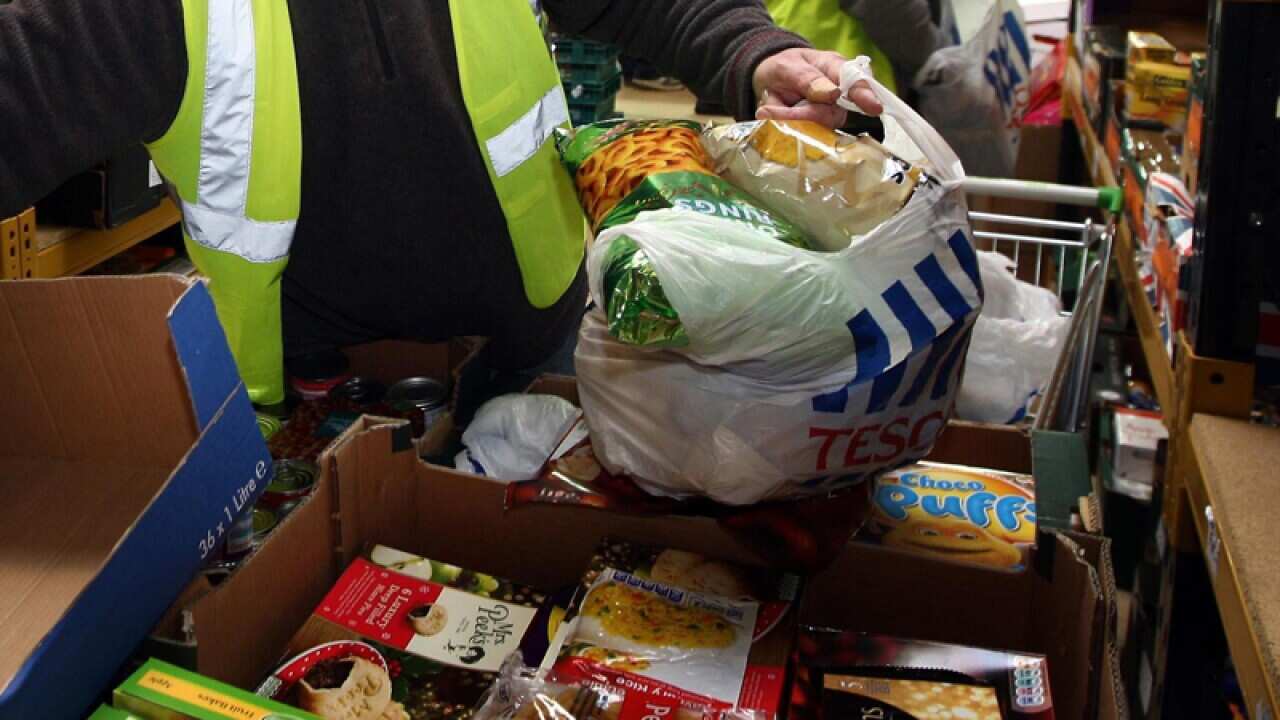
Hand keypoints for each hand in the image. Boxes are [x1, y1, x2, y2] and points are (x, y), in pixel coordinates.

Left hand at [752, 48, 882, 126]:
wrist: (768, 80)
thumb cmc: (785, 67)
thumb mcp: (789, 66)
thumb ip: (809, 79)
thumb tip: (834, 94)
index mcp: (836, 69)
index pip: (857, 83)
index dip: (865, 96)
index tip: (874, 107)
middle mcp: (839, 95)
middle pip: (832, 114)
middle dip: (801, 115)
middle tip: (768, 111)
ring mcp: (829, 114)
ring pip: (817, 128)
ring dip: (789, 122)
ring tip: (767, 109)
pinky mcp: (818, 130)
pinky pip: (805, 136)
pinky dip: (785, 128)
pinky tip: (771, 114)